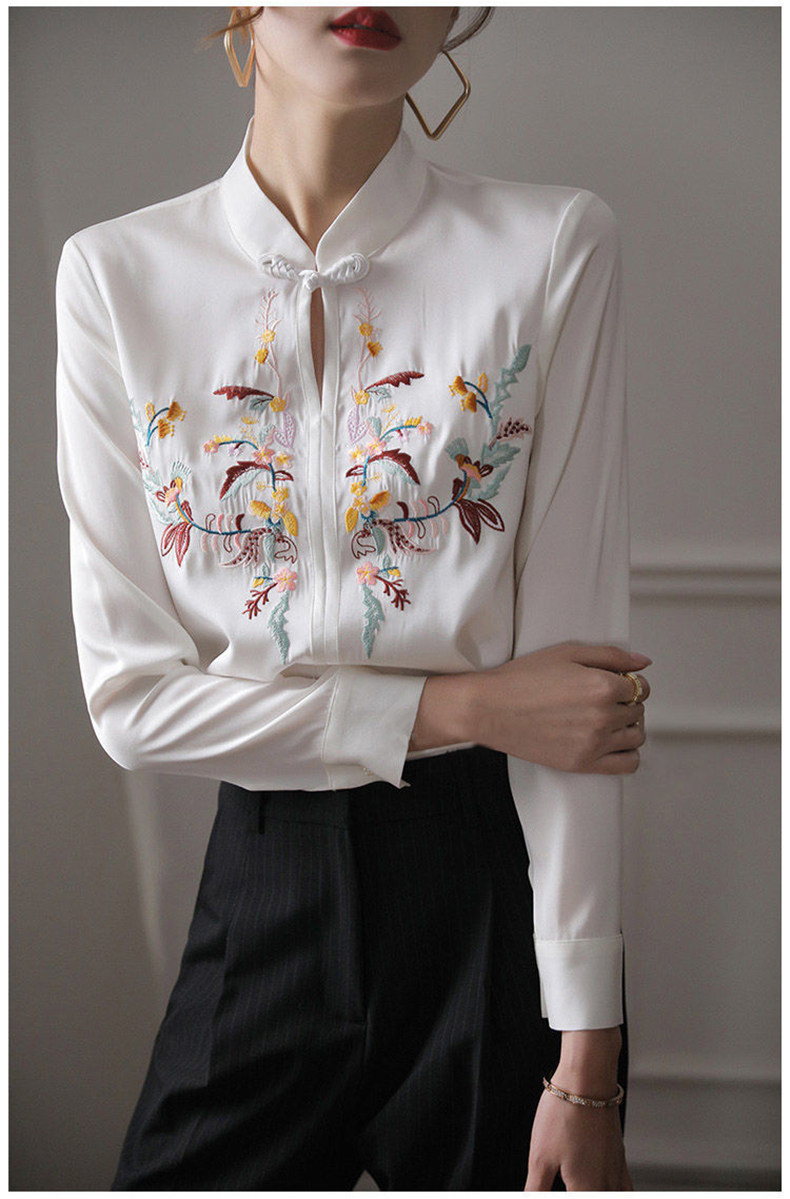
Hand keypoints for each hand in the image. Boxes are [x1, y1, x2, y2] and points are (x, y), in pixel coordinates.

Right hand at [410, 641, 650, 774]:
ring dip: (629, 726)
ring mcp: (594, 743)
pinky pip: (628, 764)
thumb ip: (610, 656)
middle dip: (626, 702)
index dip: (629, 682)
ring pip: (636, 737)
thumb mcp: (567, 653)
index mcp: (602, 686)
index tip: (615, 683)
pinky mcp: (583, 763)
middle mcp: (603, 716)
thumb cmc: (522, 678)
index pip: (640, 687)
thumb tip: (644, 663)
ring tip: (606, 720)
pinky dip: (628, 754)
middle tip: (602, 699)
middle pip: (638, 711)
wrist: (489, 708)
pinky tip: (612, 743)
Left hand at [524, 1088, 632, 1190]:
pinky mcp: (618, 1154)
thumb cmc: (562, 1115)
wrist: (588, 1080)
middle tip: (568, 1186)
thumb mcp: (540, 1156)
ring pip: (617, 1196)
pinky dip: (617, 1193)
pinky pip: (625, 1188)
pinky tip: (605, 1186)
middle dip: (584, 1195)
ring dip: (603, 1194)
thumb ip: (536, 1189)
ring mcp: (616, 1169)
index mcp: (586, 1189)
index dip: (557, 1196)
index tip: (548, 1191)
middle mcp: (606, 1184)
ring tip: (583, 1187)